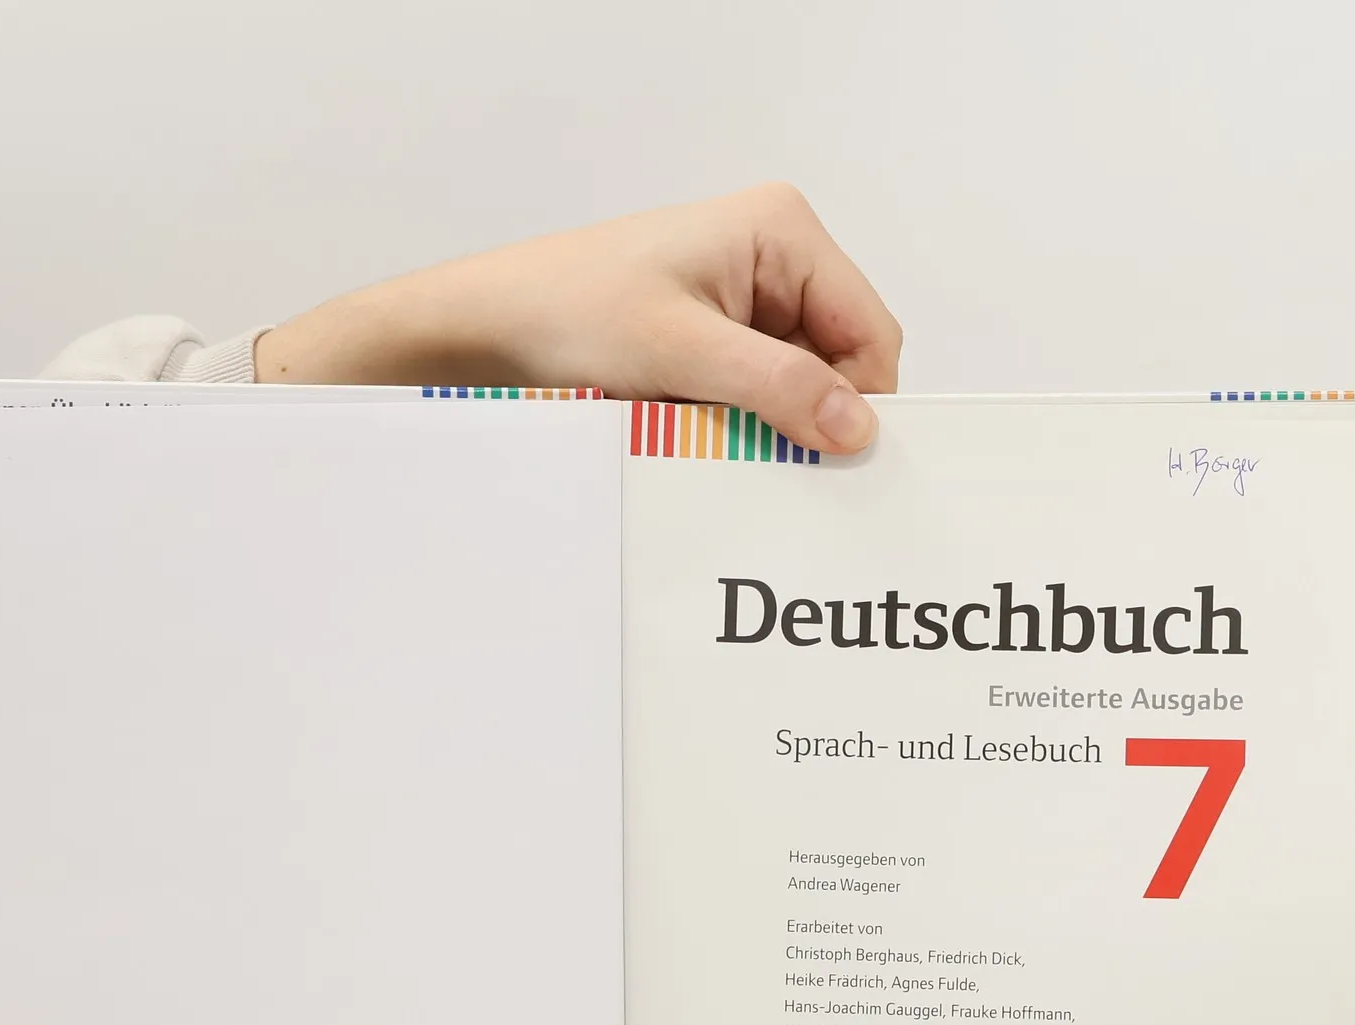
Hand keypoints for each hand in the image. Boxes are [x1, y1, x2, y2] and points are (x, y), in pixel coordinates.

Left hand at [253, 184, 900, 455]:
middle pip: (840, 362)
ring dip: (771, 426)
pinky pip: (755, 395)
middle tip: (772, 463)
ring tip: (718, 443)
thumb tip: (858, 426)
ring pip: (798, 387)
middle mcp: (772, 256)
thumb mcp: (680, 352)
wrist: (483, 330)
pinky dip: (740, 426)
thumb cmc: (565, 313)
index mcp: (782, 230)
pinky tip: (701, 437)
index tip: (834, 462)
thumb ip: (777, 387)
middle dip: (813, 416)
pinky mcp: (710, 338)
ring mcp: (741, 299)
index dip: (862, 401)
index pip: (871, 332)